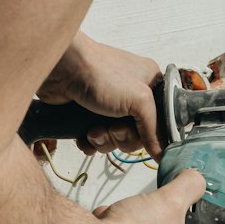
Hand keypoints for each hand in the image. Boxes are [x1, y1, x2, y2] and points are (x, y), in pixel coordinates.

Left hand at [37, 34, 164, 157]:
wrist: (61, 69)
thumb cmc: (102, 74)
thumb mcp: (139, 99)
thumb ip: (154, 129)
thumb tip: (163, 154)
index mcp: (150, 84)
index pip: (161, 120)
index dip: (151, 134)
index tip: (140, 136)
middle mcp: (131, 95)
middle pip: (137, 133)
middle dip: (123, 137)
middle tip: (113, 128)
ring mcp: (110, 105)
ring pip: (116, 139)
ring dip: (104, 141)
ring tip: (93, 130)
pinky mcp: (89, 114)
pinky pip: (97, 139)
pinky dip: (90, 142)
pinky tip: (84, 136)